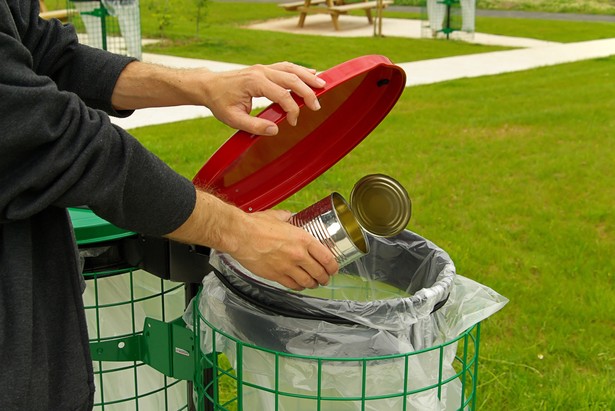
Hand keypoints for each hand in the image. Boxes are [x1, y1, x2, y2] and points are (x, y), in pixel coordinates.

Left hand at [200, 62, 325, 135]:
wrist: (209, 86)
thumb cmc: (220, 103)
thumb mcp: (233, 119)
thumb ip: (254, 126)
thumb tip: (275, 130)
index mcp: (255, 83)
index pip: (282, 95)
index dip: (292, 110)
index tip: (292, 123)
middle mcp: (261, 71)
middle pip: (291, 78)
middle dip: (307, 92)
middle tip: (317, 106)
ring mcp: (263, 68)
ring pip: (291, 69)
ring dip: (308, 77)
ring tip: (323, 85)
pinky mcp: (264, 69)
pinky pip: (286, 67)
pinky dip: (300, 71)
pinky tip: (311, 75)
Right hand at [230, 209, 337, 289]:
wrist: (240, 235)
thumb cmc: (256, 225)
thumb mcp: (278, 217)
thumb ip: (288, 218)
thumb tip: (290, 217)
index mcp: (303, 239)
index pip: (327, 258)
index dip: (334, 266)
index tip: (334, 268)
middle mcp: (298, 255)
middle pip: (320, 273)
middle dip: (325, 278)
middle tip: (326, 278)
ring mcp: (287, 267)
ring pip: (307, 282)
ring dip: (313, 284)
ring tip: (314, 283)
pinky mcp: (276, 276)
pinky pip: (292, 286)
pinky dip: (298, 287)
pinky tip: (299, 284)